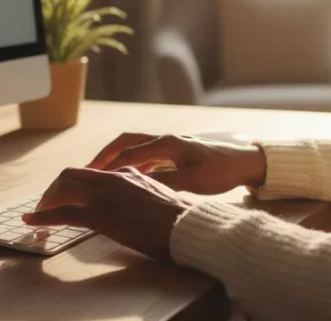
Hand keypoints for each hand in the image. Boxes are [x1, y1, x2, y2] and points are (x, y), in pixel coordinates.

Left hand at [22, 166, 194, 259]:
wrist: (186, 225)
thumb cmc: (180, 217)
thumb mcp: (161, 197)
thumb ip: (144, 192)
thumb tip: (138, 198)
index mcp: (128, 174)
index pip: (93, 172)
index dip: (75, 184)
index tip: (66, 196)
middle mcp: (113, 179)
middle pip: (71, 174)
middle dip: (54, 189)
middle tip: (46, 205)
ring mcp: (104, 195)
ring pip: (63, 188)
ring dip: (46, 201)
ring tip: (37, 215)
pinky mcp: (98, 215)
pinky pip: (61, 213)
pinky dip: (43, 218)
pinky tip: (32, 223)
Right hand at [87, 132, 266, 194]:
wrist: (244, 161)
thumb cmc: (221, 171)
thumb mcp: (193, 182)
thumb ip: (165, 183)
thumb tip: (137, 189)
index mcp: (167, 143)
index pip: (128, 152)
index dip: (107, 165)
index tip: (89, 177)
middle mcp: (165, 139)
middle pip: (126, 142)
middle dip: (104, 155)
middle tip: (86, 171)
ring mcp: (169, 144)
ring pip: (135, 147)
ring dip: (117, 159)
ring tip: (99, 175)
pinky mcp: (174, 152)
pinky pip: (145, 155)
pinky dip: (131, 163)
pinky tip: (125, 178)